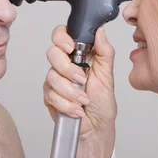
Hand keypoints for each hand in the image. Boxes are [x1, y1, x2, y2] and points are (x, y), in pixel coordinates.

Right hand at [43, 26, 116, 142]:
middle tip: (82, 79)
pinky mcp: (49, 95)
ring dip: (71, 91)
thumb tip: (100, 30)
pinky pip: (51, 94)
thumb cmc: (102, 101)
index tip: (71, 47)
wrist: (97, 127)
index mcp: (79, 54)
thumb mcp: (108, 74)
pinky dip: (67, 104)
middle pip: (52, 53)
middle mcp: (64, 64)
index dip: (61, 37)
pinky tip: (77, 109)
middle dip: (67, 68)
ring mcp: (55, 79)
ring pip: (52, 76)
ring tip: (84, 100)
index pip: (61, 35)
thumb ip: (104, 51)